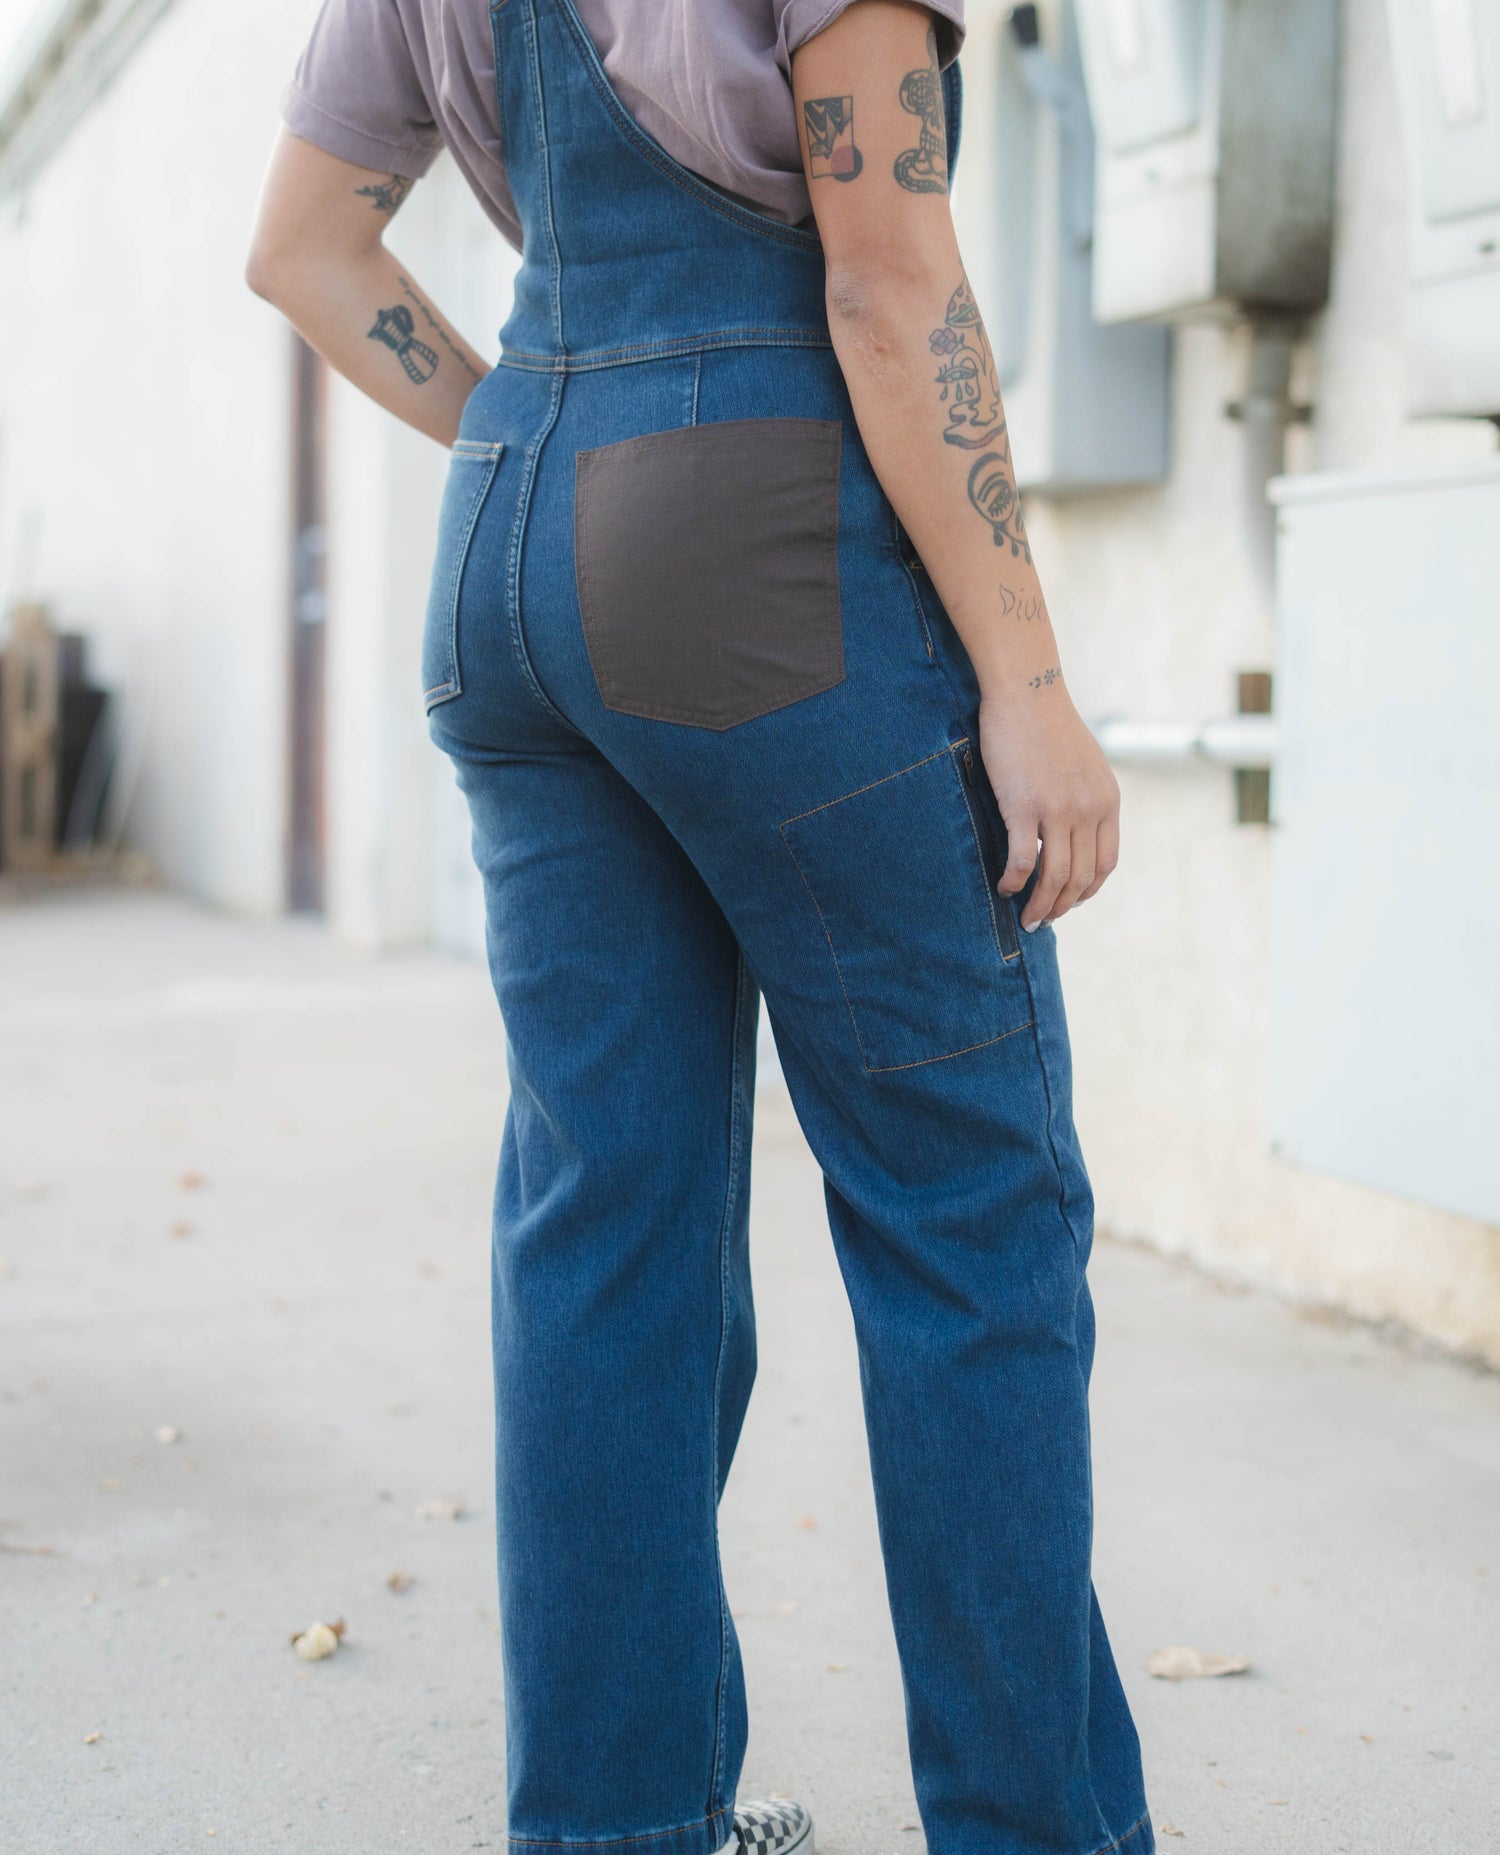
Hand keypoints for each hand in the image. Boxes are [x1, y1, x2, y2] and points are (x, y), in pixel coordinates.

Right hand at [977, 682, 1119, 931]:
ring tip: (1027, 919)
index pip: (1105, 863)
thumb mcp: (1085, 765)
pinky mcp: (1024, 807)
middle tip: (1042, 921)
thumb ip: (1086, 798)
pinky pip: (1024, 861)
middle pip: (1080, 878)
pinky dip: (1015, 882)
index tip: (1070, 901)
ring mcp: (1058, 810)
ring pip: (1055, 877)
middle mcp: (1088, 810)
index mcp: (1107, 801)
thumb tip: (1072, 831)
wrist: (1026, 691)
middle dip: (1062, 907)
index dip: (1088, 890)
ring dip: (1041, 906)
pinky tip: (1005, 888)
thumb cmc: (1047, 724)